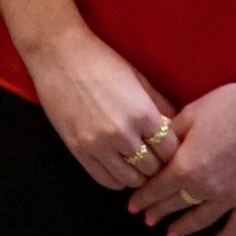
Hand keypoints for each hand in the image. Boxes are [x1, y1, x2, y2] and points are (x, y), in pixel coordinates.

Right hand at [23, 22, 176, 190]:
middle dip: (156, 164)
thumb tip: (177, 126)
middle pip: (152, 168)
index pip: (170, 151)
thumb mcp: (137, 78)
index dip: (171, 151)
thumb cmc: (101, 60)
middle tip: (152, 157)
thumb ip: (159, 104)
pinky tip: (118, 168)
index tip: (166, 148)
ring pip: (131, 179)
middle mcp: (123, 133)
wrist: (58, 54)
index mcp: (142, 113)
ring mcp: (99, 144)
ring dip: (137, 174)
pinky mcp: (79, 150)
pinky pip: (106, 181)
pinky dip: (117, 179)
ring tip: (135, 163)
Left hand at [129, 75, 235, 235]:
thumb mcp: (191, 113)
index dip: (144, 197)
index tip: (132, 206)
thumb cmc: (230, 105)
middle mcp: (206, 188)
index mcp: (186, 165)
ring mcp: (231, 197)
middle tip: (147, 219)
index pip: (158, 187)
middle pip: (177, 203)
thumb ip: (172, 135)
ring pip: (202, 219)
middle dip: (159, 211)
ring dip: (184, 227)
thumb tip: (158, 147)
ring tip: (171, 234)